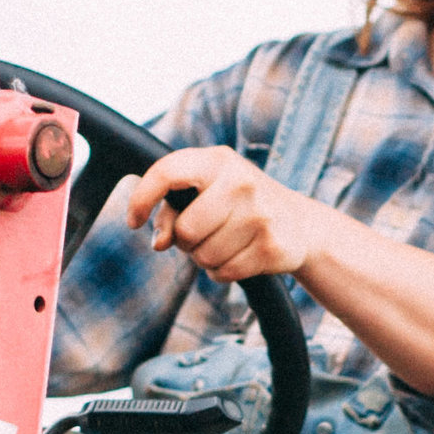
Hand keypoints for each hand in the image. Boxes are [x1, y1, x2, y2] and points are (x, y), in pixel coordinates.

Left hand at [125, 147, 320, 283]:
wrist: (299, 224)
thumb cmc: (238, 205)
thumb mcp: (206, 193)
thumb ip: (172, 211)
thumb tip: (159, 242)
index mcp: (218, 160)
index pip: (167, 173)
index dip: (142, 198)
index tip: (134, 220)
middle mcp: (241, 182)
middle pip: (185, 230)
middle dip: (186, 241)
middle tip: (202, 234)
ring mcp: (259, 215)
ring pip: (204, 256)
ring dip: (206, 258)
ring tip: (224, 243)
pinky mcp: (272, 246)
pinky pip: (224, 272)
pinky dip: (223, 271)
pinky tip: (239, 255)